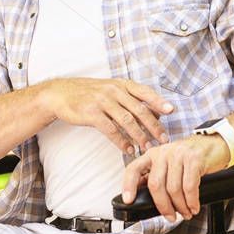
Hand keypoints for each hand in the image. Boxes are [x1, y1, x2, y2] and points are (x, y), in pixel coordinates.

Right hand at [41, 78, 173, 153]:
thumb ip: (131, 100)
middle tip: (163, 139)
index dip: (158, 102)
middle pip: (139, 109)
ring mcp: (103, 101)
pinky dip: (121, 141)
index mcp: (121, 84)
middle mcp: (114, 91)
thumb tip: (155, 113)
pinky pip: (111, 130)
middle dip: (154, 126)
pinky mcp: (92, 113)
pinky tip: (128, 149)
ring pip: (127, 121)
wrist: (61, 94)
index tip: (171, 111)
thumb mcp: (111, 90)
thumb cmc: (90, 93)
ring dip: (139, 136)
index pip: (145, 92)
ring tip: (147, 148)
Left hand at [120, 134, 229, 221]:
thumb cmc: (189, 157)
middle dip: (163, 205)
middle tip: (171, 216)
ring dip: (180, 206)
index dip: (129, 185)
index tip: (129, 200)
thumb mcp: (168, 164)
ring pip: (173, 188)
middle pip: (155, 184)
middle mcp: (163, 152)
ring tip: (186, 212)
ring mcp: (178, 154)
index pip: (134, 168)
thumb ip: (156, 176)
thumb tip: (143, 196)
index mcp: (153, 154)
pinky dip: (191, 201)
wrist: (214, 144)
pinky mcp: (194, 159)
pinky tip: (194, 206)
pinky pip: (189, 186)